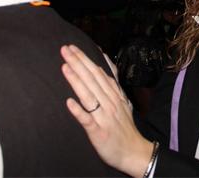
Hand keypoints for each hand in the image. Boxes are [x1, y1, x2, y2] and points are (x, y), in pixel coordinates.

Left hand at [61, 45, 153, 177]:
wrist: (134, 151)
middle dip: (78, 63)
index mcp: (113, 95)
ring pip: (89, 95)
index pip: (97, 72)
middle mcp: (109, 102)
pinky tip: (69, 102)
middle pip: (92, 79)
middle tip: (64, 49)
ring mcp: (103, 116)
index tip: (73, 47)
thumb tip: (106, 61)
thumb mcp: (123, 100)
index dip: (85, 59)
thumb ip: (112, 81)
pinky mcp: (98, 131)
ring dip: (76, 80)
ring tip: (65, 67)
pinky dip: (79, 111)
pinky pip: (88, 120)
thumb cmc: (124, 126)